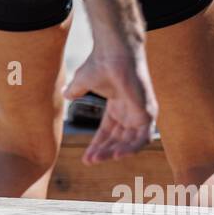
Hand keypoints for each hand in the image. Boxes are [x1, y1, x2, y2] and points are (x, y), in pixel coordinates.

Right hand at [61, 48, 156, 163]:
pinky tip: (116, 155)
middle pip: (117, 140)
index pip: (108, 132)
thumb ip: (75, 91)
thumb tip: (65, 94)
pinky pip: (142, 139)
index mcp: (118, 106)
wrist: (113, 54)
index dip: (97, 145)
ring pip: (129, 142)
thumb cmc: (100, 63)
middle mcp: (130, 111)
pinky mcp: (148, 114)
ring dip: (113, 152)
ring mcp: (140, 113)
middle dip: (103, 151)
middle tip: (89, 160)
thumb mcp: (82, 82)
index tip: (86, 158)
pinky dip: (131, 149)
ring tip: (98, 159)